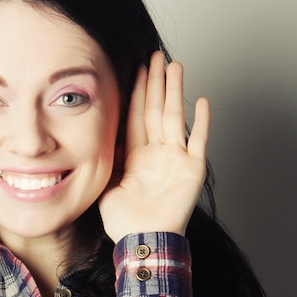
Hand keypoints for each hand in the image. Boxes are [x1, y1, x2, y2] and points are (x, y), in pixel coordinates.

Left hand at [99, 51, 208, 241]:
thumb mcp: (106, 185)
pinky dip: (203, 122)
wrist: (142, 240)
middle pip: (156, 110)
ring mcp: (176, 159)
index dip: (137, 93)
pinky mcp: (192, 169)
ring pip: (175, 118)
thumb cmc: (123, 220)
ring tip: (175, 66)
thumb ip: (106, 161)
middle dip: (155, 83)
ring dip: (175, 92)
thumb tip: (93, 139)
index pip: (137, 116)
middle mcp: (157, 152)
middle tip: (155, 56)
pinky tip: (203, 101)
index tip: (137, 69)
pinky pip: (199, 142)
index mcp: (137, 155)